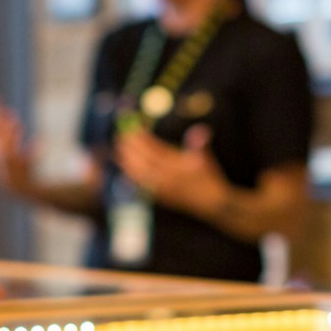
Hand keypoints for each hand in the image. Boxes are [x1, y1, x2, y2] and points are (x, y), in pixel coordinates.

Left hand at [114, 125, 229, 216]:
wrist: (211, 204)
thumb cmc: (209, 179)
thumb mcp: (206, 159)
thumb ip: (200, 144)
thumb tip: (200, 130)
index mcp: (175, 167)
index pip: (154, 149)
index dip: (142, 137)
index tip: (134, 126)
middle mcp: (165, 178)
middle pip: (142, 160)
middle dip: (130, 147)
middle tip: (121, 134)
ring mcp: (160, 188)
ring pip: (138, 173)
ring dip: (127, 160)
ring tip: (119, 149)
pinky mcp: (158, 196)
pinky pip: (140, 184)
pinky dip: (131, 175)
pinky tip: (126, 169)